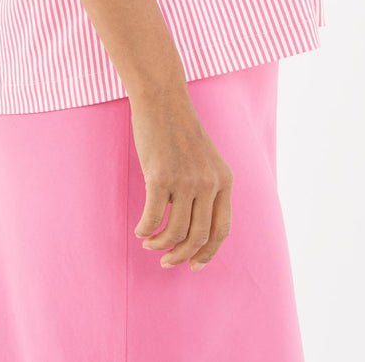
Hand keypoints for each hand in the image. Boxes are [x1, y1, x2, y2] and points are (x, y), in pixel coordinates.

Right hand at [129, 86, 232, 271]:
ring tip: (149, 243)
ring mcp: (185, 180)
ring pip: (175, 232)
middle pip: (198, 237)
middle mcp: (209, 183)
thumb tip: (191, 230)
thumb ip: (205, 188)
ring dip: (159, 245)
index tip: (193, 265)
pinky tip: (140, 229)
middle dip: (181, 256)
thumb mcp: (204, 159)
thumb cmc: (178, 129)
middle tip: (165, 261)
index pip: (222, 230)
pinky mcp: (160, 176)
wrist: (162, 98)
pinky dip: (145, 229)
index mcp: (224, 180)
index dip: (208, 253)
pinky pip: (152, 217)